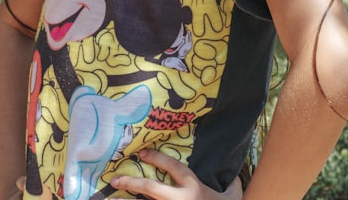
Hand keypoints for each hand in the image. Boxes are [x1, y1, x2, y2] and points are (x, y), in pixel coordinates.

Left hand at [110, 149, 242, 199]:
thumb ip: (231, 182)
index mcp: (194, 188)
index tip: (142, 152)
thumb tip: (235, 173)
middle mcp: (180, 199)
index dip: (157, 158)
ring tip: (112, 198)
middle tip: (116, 180)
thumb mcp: (232, 194)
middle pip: (152, 189)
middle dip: (133, 183)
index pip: (173, 168)